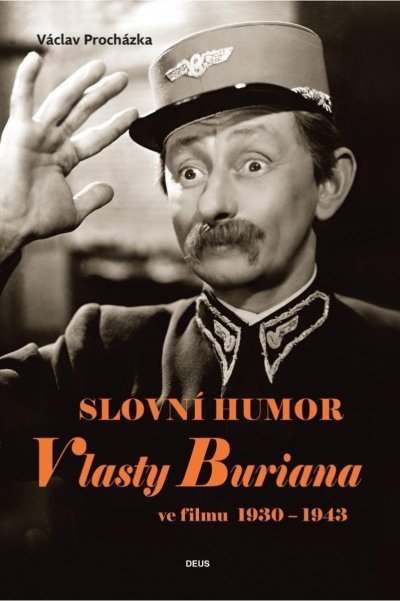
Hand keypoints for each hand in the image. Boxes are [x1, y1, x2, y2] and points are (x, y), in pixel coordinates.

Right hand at [0, 52, 137, 258]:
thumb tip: (110, 190)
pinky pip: (21, 100)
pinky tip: (36, 58)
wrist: (14, 221)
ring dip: (80, 82)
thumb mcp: (73, 211)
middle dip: (101, 95)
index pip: (96, 137)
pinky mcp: (18, 131)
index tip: (134, 112)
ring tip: (100, 66)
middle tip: (122, 78)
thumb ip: (92, 199)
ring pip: (61, 101)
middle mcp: (52, 142)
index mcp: (64, 158)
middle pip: (82, 112)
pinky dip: (26, 78)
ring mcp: (36, 134)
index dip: (115, 125)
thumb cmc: (37, 219)